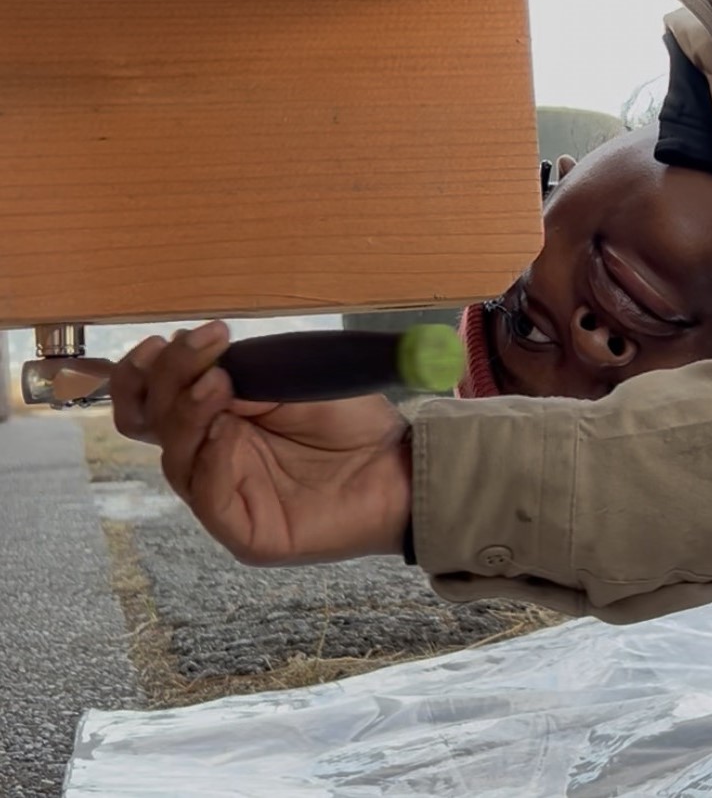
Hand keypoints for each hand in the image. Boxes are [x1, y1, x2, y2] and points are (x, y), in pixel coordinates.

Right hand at [110, 321, 411, 565]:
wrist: (403, 464)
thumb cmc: (353, 422)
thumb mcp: (293, 383)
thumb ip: (243, 378)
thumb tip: (198, 369)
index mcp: (217, 418)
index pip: (155, 398)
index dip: (151, 369)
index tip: (175, 336)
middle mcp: (212, 456)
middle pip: (151, 424)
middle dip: (166, 379)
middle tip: (200, 345)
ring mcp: (225, 496)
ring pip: (176, 458)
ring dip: (189, 413)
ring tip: (218, 382)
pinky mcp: (245, 532)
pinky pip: (209, 497)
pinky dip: (212, 459)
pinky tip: (226, 430)